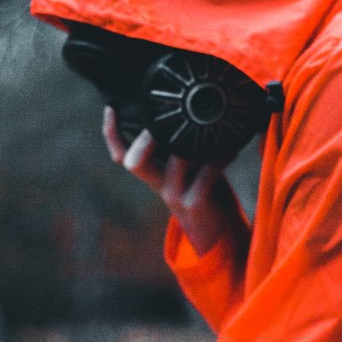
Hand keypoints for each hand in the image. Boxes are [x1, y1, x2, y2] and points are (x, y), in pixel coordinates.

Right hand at [102, 104, 232, 255]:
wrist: (215, 233)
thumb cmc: (203, 193)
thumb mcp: (187, 170)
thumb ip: (182, 148)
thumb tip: (188, 114)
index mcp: (152, 175)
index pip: (121, 156)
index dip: (111, 134)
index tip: (110, 108)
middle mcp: (158, 185)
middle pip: (134, 162)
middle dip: (145, 137)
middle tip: (160, 119)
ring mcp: (174, 195)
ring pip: (175, 161)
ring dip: (192, 141)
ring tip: (208, 126)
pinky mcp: (195, 203)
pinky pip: (206, 174)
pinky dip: (219, 159)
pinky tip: (230, 151)